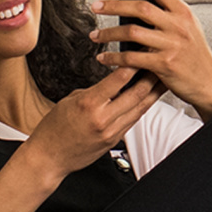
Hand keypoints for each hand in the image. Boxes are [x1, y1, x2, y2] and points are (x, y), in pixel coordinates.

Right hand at [17, 66, 164, 185]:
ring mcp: (111, 132)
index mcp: (88, 104)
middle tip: (159, 64)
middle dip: (150, 77)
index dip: (133, 64)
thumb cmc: (54, 128)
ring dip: (153, 93)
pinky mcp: (114, 141)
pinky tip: (148, 99)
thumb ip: (93, 91)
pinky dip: (142, 107)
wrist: (49, 157)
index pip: (118, 79)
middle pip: (136, 94)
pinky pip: (133, 120)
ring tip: (162, 80)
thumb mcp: (69, 100)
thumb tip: (110, 83)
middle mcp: (102, 118)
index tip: (141, 53)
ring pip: (140, 108)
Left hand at [89, 0, 211, 117]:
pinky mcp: (164, 64)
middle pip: (141, 8)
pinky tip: (104, 57)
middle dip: (114, 6)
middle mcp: (178, 26)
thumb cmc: (195, 51)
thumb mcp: (190, 23)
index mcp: (183, 12)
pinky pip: (132, 58)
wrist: (208, 82)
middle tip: (96, 6)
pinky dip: (114, 57)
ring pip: (132, 33)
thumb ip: (175, 1)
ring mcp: (171, 45)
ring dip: (108, 33)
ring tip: (95, 35)